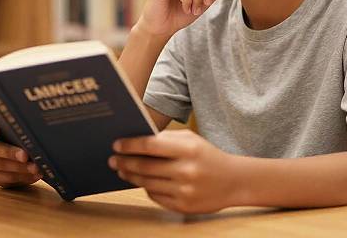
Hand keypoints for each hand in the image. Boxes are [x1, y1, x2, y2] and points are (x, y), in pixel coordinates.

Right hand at [0, 117, 41, 187]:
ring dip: (19, 168)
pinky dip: (22, 177)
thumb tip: (37, 115)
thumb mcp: (23, 121)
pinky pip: (6, 179)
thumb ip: (24, 118)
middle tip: (25, 155)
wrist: (25, 146)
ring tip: (35, 167)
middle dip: (9, 152)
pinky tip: (35, 175)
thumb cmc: (24, 128)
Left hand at [108, 129, 237, 213]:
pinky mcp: (183, 206)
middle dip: (125, 162)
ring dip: (131, 176)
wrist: (233, 180)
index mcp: (188, 149)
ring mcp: (184, 191)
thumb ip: (166, 139)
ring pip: (147, 183)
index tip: (116, 144)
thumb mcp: (191, 139)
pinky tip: (140, 181)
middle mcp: (186, 170)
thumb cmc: (207, 155)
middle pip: (145, 166)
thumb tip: (136, 141)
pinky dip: (145, 188)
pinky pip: (155, 197)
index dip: (130, 145)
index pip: (151, 145)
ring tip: (122, 169)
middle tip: (113, 159)